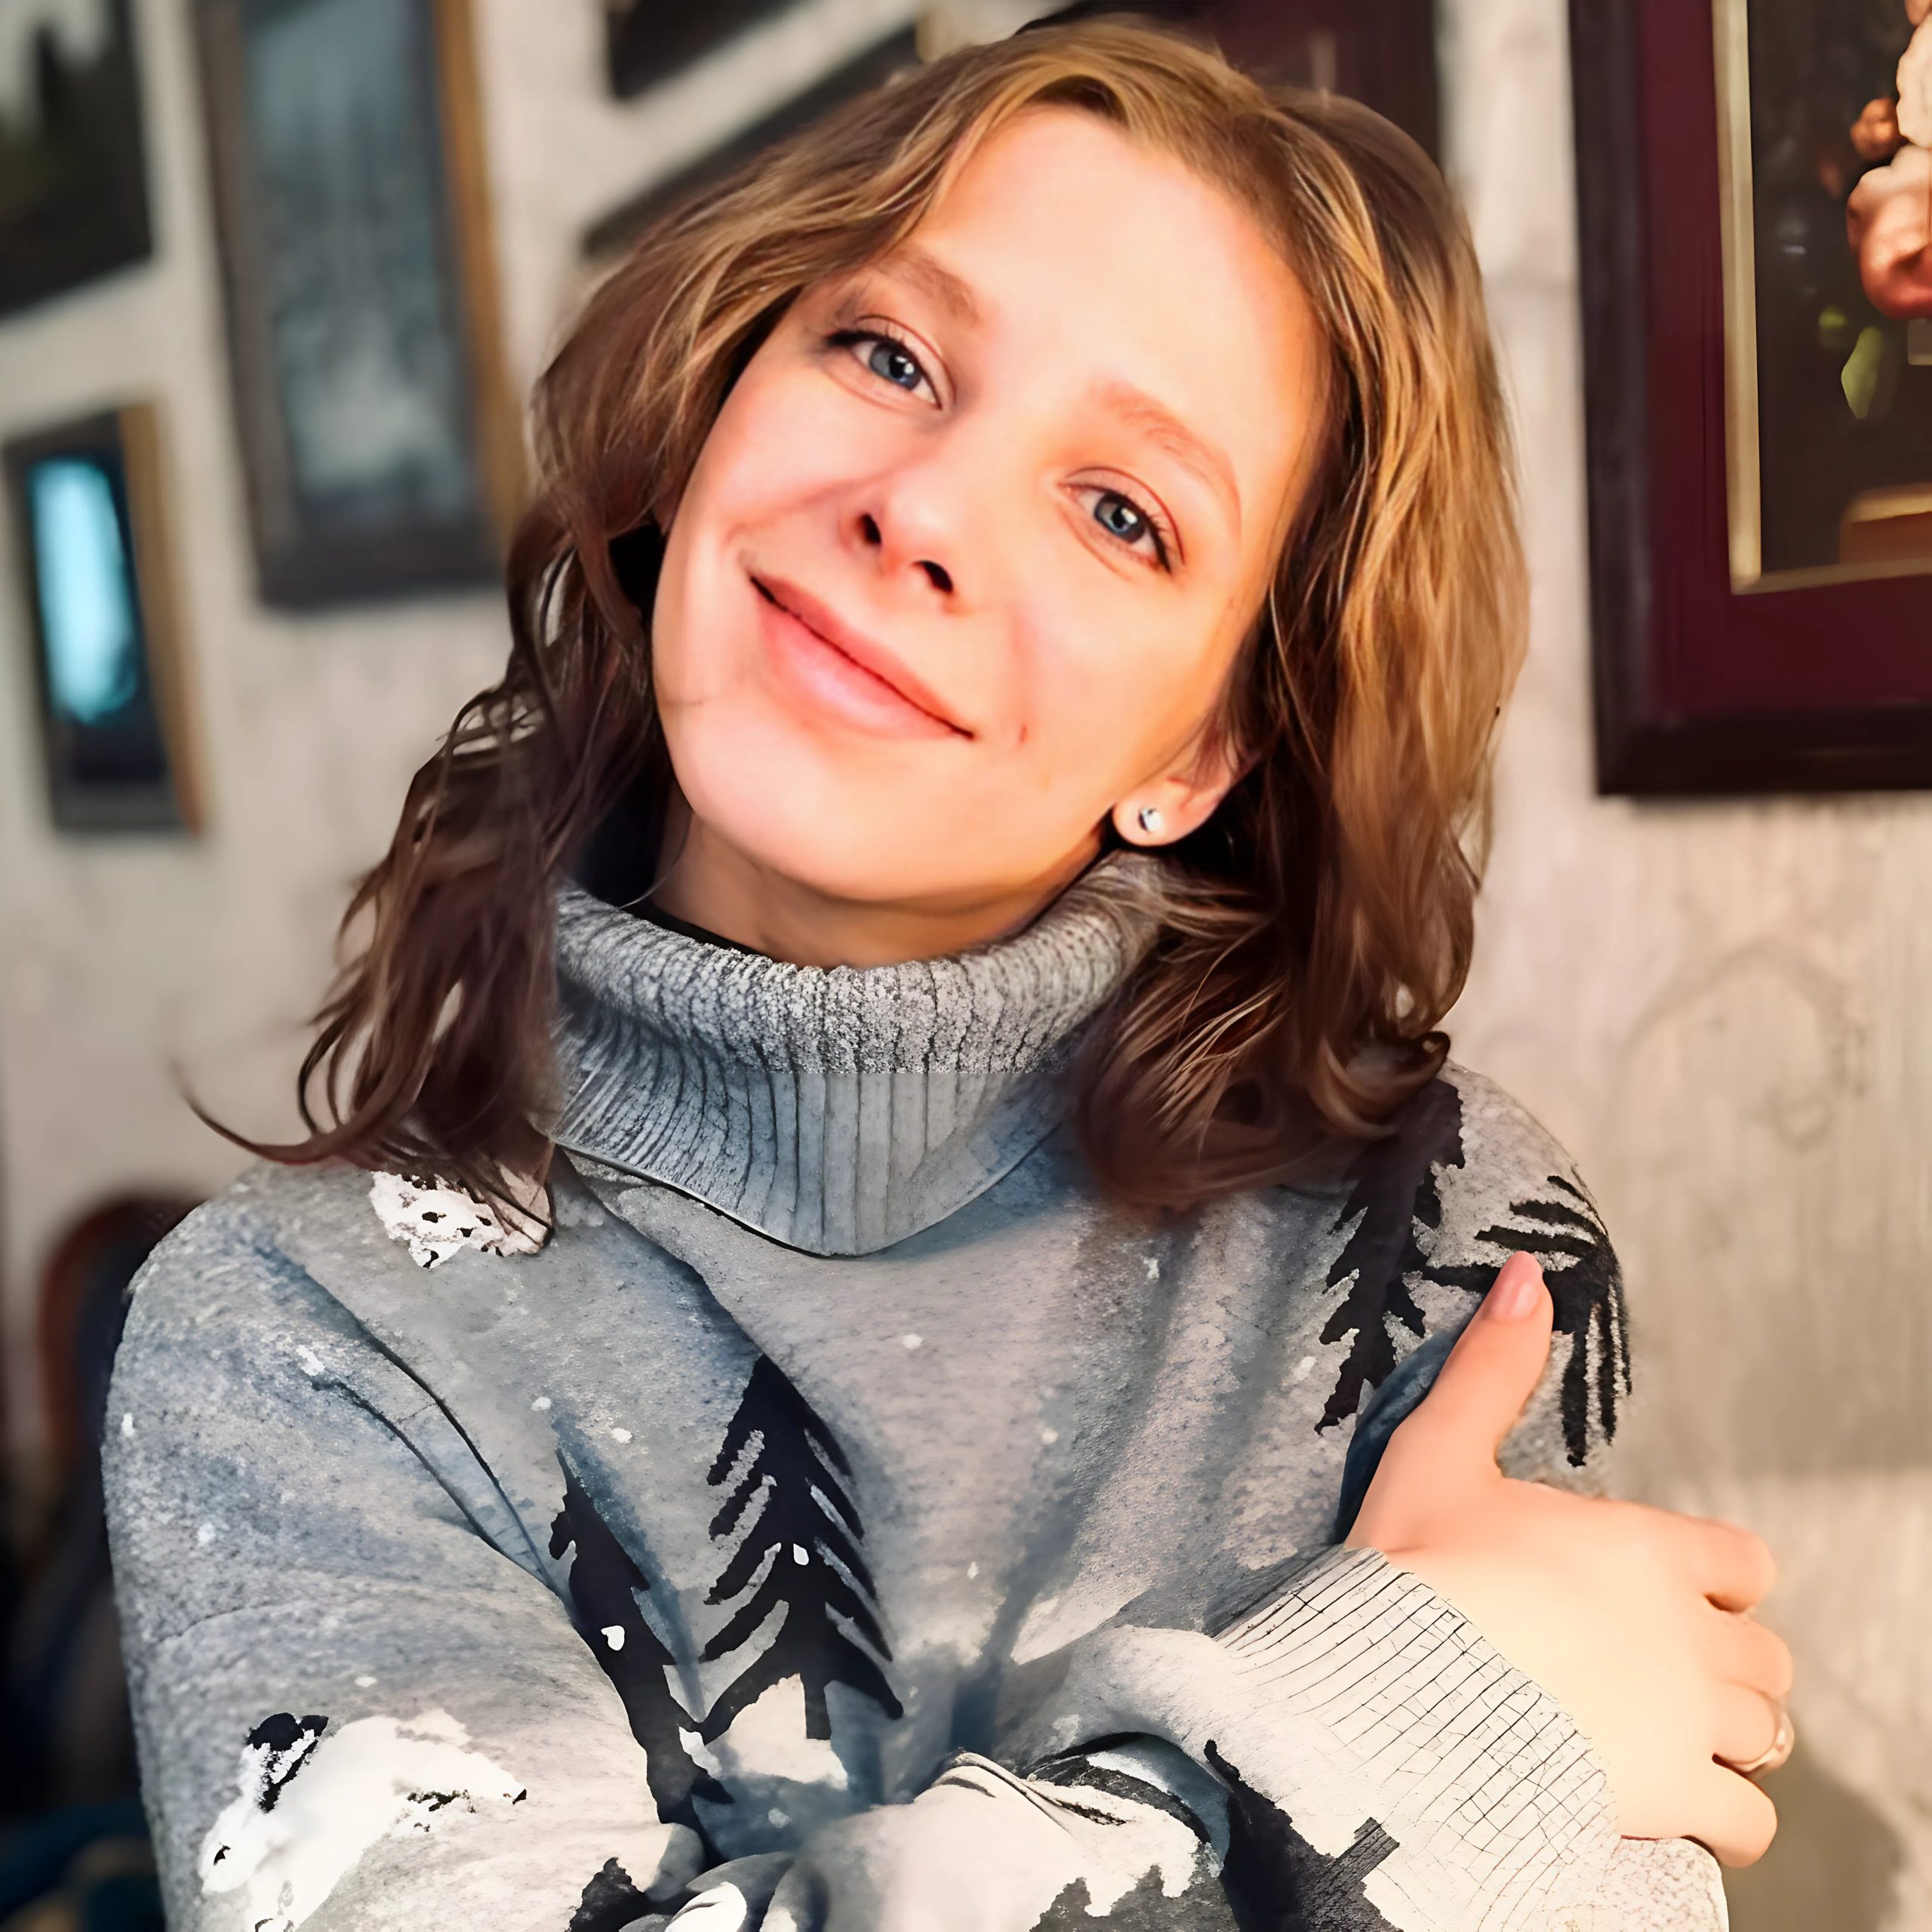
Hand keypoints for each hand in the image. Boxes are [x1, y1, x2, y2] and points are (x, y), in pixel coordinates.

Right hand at [1345, 1252, 1792, 1865]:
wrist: (1398, 1696)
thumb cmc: (1415, 1573)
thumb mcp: (1441, 1454)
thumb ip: (1491, 1368)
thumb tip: (1527, 1274)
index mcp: (1645, 1547)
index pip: (1741, 1562)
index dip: (1713, 1579)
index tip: (1667, 1593)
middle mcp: (1689, 1633)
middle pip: (1765, 1653)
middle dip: (1727, 1663)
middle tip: (1662, 1671)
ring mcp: (1689, 1720)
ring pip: (1767, 1733)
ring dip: (1730, 1737)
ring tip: (1671, 1738)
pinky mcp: (1674, 1797)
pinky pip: (1749, 1821)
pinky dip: (1726, 1818)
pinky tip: (1677, 1806)